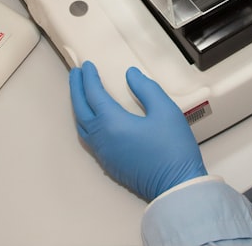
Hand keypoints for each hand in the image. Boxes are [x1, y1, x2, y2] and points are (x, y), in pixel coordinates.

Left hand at [69, 61, 206, 200]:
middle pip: (81, 109)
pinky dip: (86, 122)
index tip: (87, 65)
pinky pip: (89, 138)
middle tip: (75, 73)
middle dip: (76, 89)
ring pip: (82, 125)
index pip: (94, 94)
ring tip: (81, 92)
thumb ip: (146, 89)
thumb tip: (130, 76)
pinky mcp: (110, 163)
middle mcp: (102, 138)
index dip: (89, 78)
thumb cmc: (173, 149)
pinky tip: (93, 118)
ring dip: (79, 106)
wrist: (176, 186)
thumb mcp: (166, 111)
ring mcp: (104, 153)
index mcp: (113, 123)